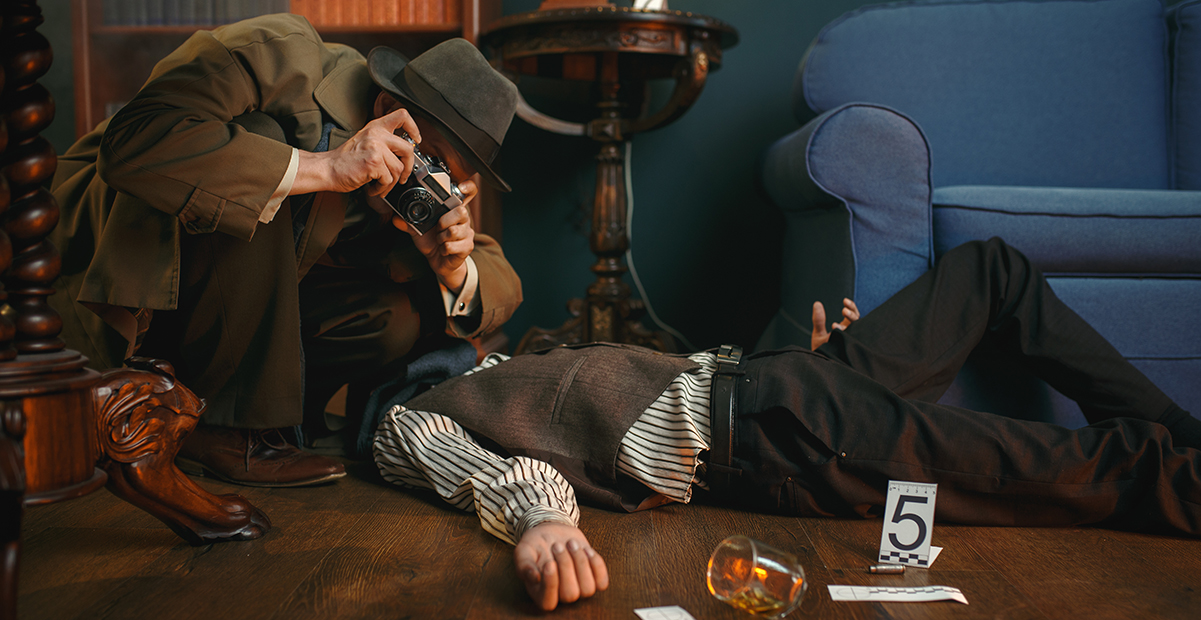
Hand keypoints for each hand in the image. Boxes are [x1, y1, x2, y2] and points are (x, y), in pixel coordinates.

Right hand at [293, 108, 420, 195]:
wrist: (327, 169)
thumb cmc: (344, 160)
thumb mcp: (365, 142)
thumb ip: (383, 142)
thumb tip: (404, 154)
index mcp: (375, 127)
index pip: (401, 115)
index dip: (413, 127)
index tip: (416, 139)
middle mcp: (376, 134)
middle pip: (408, 149)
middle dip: (409, 167)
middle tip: (403, 176)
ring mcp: (375, 147)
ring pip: (399, 168)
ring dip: (391, 182)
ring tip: (380, 185)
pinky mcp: (373, 162)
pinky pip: (389, 179)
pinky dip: (382, 188)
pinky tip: (372, 187)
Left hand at [395, 178, 478, 291]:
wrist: (439, 261)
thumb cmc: (432, 241)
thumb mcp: (418, 229)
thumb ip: (408, 222)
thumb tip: (396, 218)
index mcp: (453, 210)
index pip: (469, 193)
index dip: (467, 187)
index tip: (461, 188)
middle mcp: (464, 219)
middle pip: (461, 212)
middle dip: (444, 222)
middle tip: (438, 228)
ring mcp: (467, 233)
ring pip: (455, 231)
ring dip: (441, 238)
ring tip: (439, 240)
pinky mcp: (467, 247)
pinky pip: (452, 246)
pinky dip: (443, 249)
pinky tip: (443, 249)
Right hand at [514, 522, 608, 611]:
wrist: (552, 531)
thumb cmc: (535, 545)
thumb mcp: (523, 551)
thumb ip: (524, 565)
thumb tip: (534, 578)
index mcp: (540, 593)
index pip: (548, 602)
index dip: (551, 585)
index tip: (549, 563)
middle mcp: (560, 595)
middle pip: (570, 594)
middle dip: (566, 567)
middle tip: (557, 545)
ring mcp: (579, 588)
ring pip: (588, 589)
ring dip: (581, 563)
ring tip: (571, 543)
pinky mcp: (593, 578)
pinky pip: (602, 582)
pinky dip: (596, 564)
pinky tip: (586, 549)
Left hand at [811, 298, 859, 349]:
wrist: (820, 366)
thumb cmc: (822, 350)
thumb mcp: (818, 333)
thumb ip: (818, 320)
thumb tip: (817, 303)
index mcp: (845, 329)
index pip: (853, 315)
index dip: (851, 307)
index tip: (844, 301)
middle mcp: (851, 334)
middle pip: (858, 320)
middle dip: (852, 313)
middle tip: (844, 310)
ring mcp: (852, 342)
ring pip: (859, 328)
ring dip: (852, 321)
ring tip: (842, 316)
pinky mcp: (850, 350)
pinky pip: (855, 341)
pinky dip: (849, 334)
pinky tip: (838, 330)